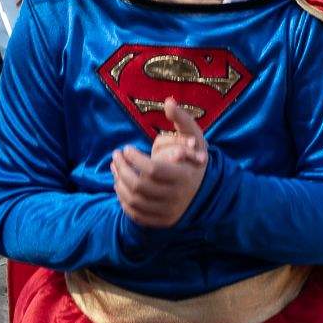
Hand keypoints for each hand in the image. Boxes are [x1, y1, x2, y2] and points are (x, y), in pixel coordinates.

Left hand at [112, 99, 208, 227]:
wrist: (207, 190)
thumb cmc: (195, 158)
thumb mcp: (194, 137)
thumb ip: (182, 119)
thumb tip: (168, 101)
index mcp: (185, 177)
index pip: (153, 170)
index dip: (134, 159)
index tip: (126, 148)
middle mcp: (177, 197)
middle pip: (140, 186)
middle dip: (122, 169)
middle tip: (115, 157)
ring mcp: (169, 212)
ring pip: (135, 201)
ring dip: (119, 184)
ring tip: (115, 169)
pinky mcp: (162, 221)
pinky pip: (136, 214)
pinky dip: (123, 200)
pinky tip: (120, 186)